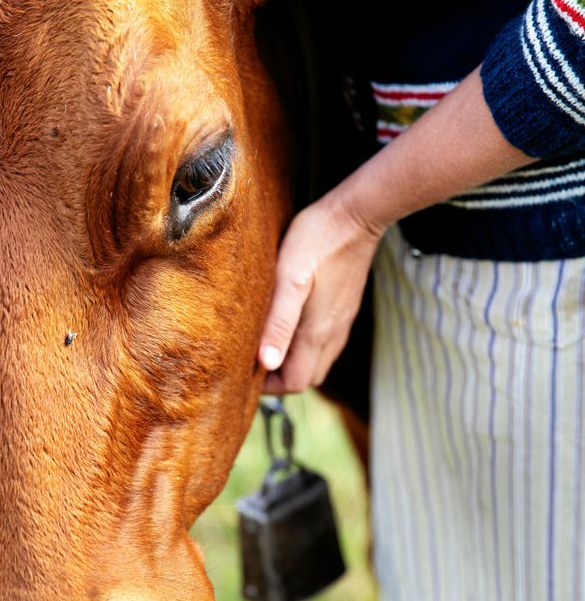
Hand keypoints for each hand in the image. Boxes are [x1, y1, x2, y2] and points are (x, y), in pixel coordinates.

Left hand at [258, 188, 384, 393]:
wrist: (356, 215)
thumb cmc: (317, 241)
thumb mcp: (289, 280)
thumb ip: (279, 323)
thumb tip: (266, 363)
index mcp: (317, 332)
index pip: (295, 383)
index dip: (269, 386)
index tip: (245, 370)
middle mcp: (333, 334)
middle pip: (307, 377)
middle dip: (279, 377)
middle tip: (251, 358)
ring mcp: (341, 322)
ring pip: (317, 360)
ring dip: (292, 361)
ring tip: (266, 341)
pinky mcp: (344, 308)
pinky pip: (325, 341)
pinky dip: (304, 345)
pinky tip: (289, 322)